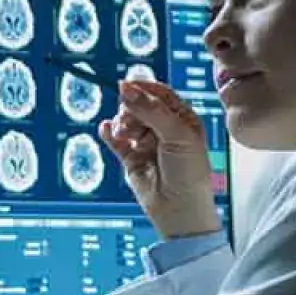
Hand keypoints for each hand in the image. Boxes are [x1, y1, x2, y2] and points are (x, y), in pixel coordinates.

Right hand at [99, 80, 221, 240]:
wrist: (178, 209)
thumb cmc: (189, 173)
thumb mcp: (177, 135)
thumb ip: (151, 110)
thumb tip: (127, 87)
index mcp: (182, 119)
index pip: (160, 94)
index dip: (143, 88)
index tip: (126, 85)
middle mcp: (164, 128)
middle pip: (139, 105)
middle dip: (130, 109)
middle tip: (130, 120)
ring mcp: (147, 142)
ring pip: (126, 120)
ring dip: (121, 123)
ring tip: (124, 134)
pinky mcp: (131, 157)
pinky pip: (115, 139)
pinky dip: (109, 133)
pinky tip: (106, 130)